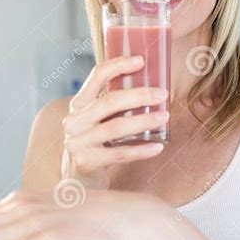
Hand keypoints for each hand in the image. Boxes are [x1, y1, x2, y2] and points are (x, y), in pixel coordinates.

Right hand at [61, 55, 169, 189]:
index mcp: (79, 105)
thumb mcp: (97, 122)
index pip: (96, 77)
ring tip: (165, 116)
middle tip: (162, 93)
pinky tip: (158, 147)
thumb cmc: (95, 145)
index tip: (140, 60)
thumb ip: (114, 107)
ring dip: (143, 121)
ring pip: (115, 127)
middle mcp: (74, 121)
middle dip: (139, 95)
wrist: (77, 179)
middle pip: (109, 102)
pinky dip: (141, 150)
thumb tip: (155, 90)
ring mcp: (78, 142)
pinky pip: (119, 154)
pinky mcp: (86, 162)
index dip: (118, 65)